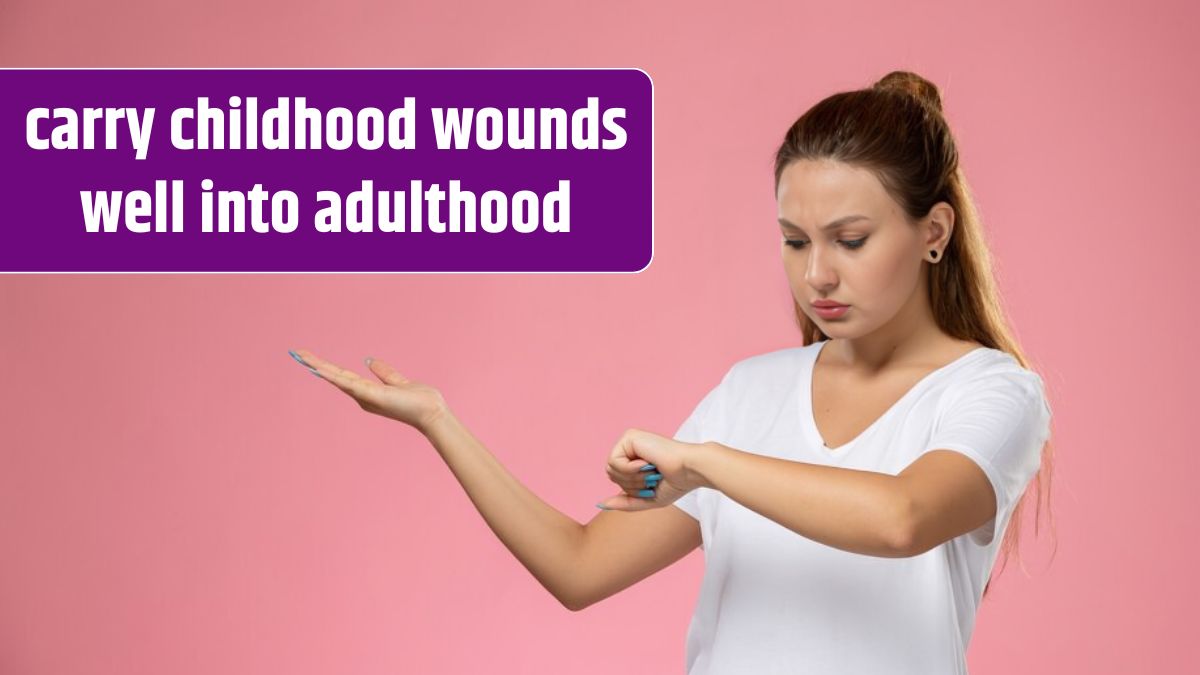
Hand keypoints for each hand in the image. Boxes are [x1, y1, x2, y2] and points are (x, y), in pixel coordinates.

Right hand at [289, 348, 446, 433]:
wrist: (432, 413)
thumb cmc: (419, 401)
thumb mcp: (398, 381)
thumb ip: (384, 371)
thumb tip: (369, 360)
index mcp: (367, 392)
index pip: (342, 375)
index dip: (325, 366)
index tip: (310, 357)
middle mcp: (362, 396)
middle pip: (335, 376)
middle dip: (315, 364)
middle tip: (296, 352)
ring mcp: (365, 396)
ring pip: (337, 378)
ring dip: (318, 366)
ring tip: (300, 356)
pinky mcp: (372, 396)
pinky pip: (349, 383)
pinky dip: (333, 376)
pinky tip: (319, 369)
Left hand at [596, 428, 707, 511]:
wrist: (689, 470)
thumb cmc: (675, 483)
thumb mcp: (647, 498)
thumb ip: (625, 502)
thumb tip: (601, 504)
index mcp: (634, 459)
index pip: (617, 479)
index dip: (632, 489)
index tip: (652, 485)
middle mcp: (630, 448)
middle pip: (610, 474)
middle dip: (630, 484)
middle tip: (651, 478)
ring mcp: (629, 440)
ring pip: (610, 469)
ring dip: (632, 478)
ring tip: (651, 471)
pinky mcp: (629, 436)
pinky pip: (614, 461)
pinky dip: (630, 469)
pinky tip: (647, 463)